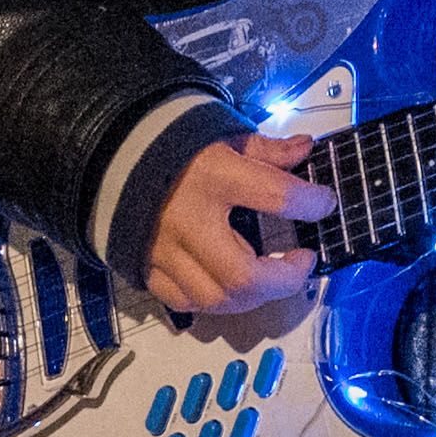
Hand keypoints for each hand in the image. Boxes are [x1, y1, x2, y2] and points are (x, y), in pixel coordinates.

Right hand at [145, 131, 335, 315]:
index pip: (276, 195)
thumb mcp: (224, 135)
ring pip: (217, 299)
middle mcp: (189, 220)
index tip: (325, 203)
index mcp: (213, 175)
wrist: (110, 155)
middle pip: (243, 276)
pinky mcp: (148, 269)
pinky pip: (186, 302)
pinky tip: (233, 284)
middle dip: (285, 279)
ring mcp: (165, 251)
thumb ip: (266, 149)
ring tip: (273, 276)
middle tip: (302, 262)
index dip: (311, 203)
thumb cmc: (174, 145)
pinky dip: (216, 299)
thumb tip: (306, 149)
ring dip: (255, 296)